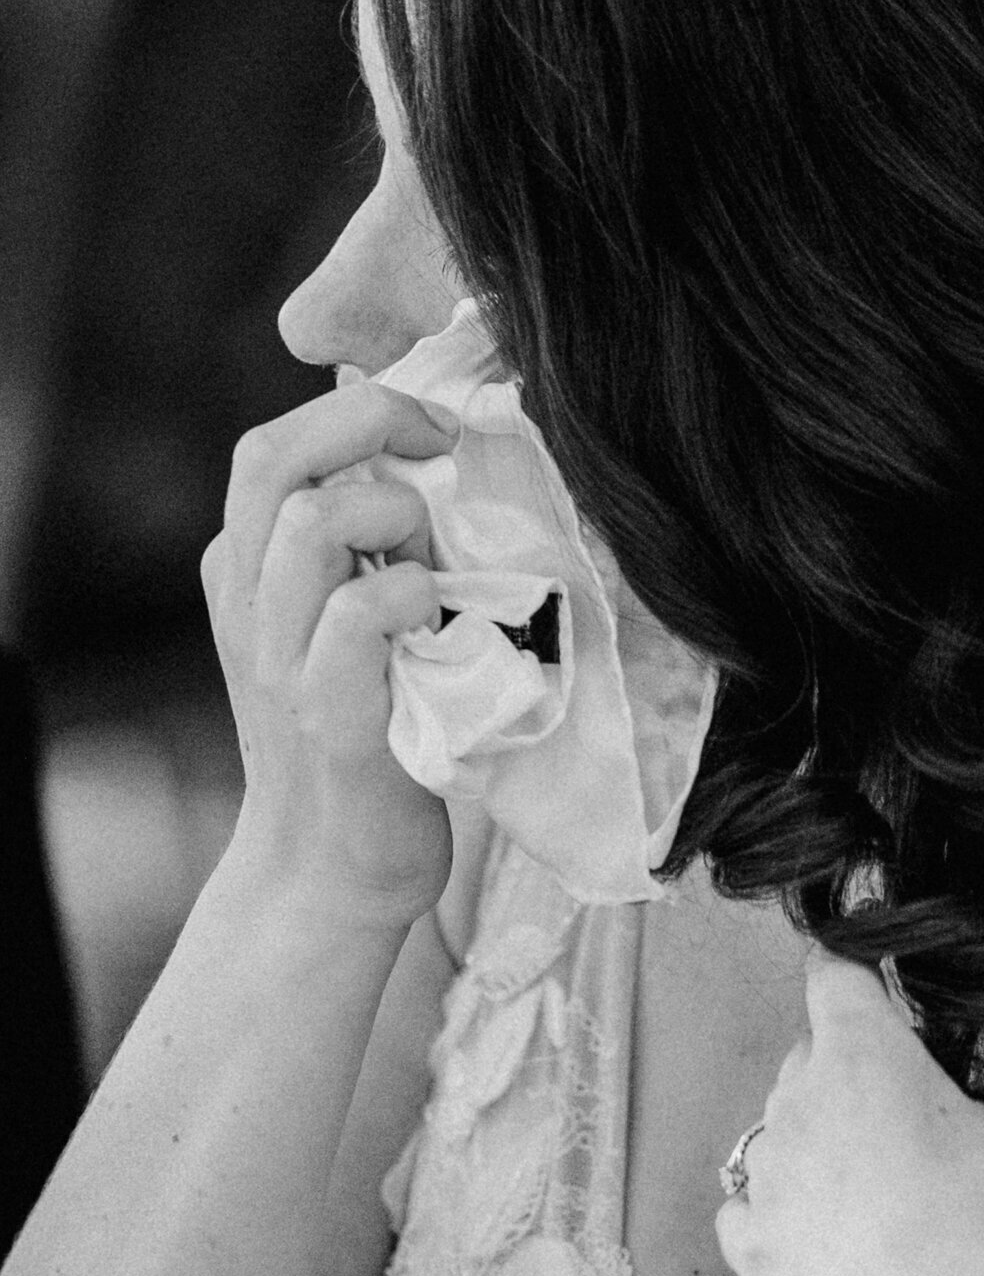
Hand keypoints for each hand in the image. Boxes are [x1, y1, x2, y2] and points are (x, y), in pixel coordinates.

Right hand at [203, 382, 460, 925]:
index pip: (276, 442)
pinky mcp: (327, 714)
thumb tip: (424, 451)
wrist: (334, 866)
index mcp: (247, 569)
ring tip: (434, 569)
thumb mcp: (348, 620)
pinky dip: (414, 596)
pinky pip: (362, 612)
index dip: (361, 409)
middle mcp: (246, 602)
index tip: (436, 430)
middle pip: (274, 457)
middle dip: (373, 424)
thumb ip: (364, 544)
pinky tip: (440, 624)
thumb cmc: (369, 728)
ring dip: (397, 520)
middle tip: (444, 450)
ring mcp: (278, 659)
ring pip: (312, 521)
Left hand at [716, 946, 983, 1275]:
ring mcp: (765, 1178)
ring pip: (779, 1134)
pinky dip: (778, 1215)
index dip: (849, 971)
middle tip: (907, 1119)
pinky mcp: (752, 1250)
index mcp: (860, 1053)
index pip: (832, 974)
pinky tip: (823, 1239)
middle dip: (850, 1073)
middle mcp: (796, 1101)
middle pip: (809, 1057)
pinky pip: (748, 1210)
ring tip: (874, 1195)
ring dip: (816, 1146)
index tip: (859, 979)